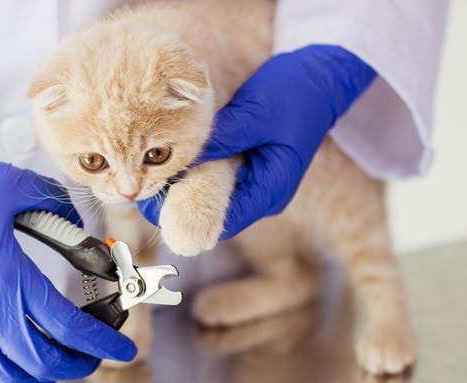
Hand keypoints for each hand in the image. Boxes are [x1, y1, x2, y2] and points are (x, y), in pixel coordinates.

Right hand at [0, 134, 135, 382]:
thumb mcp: (8, 186)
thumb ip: (55, 204)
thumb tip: (81, 226)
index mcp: (6, 278)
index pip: (68, 327)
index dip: (103, 341)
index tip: (124, 347)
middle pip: (44, 362)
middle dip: (79, 361)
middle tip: (94, 350)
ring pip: (12, 376)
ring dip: (45, 372)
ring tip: (59, 355)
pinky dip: (4, 378)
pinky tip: (16, 363)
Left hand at [139, 45, 375, 238]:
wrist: (321, 77)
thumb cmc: (295, 94)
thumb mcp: (255, 113)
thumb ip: (222, 139)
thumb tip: (182, 159)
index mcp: (270, 190)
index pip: (222, 221)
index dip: (184, 215)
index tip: (153, 203)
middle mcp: (264, 194)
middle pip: (214, 213)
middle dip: (180, 203)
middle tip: (145, 188)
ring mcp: (258, 183)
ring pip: (214, 197)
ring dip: (187, 187)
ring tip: (154, 175)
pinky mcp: (251, 168)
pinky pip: (219, 179)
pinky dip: (198, 172)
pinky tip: (175, 162)